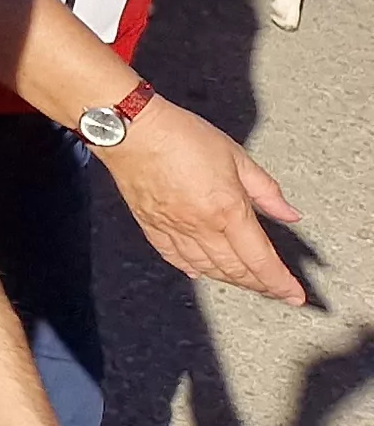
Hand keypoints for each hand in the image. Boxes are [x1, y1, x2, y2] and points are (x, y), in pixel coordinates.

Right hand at [95, 100, 307, 303]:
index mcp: (227, 211)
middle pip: (235, 270)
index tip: (293, 294)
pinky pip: (174, 257)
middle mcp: (201, 227)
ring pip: (207, 269)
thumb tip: (289, 214)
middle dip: (260, 285)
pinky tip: (200, 271)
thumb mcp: (237, 157)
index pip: (261, 260)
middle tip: (274, 289)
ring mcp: (174, 229)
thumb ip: (266, 190)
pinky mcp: (151, 225)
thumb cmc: (180, 135)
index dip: (280, 282)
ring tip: (245, 281)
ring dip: (230, 280)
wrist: (132, 130)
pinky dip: (191, 269)